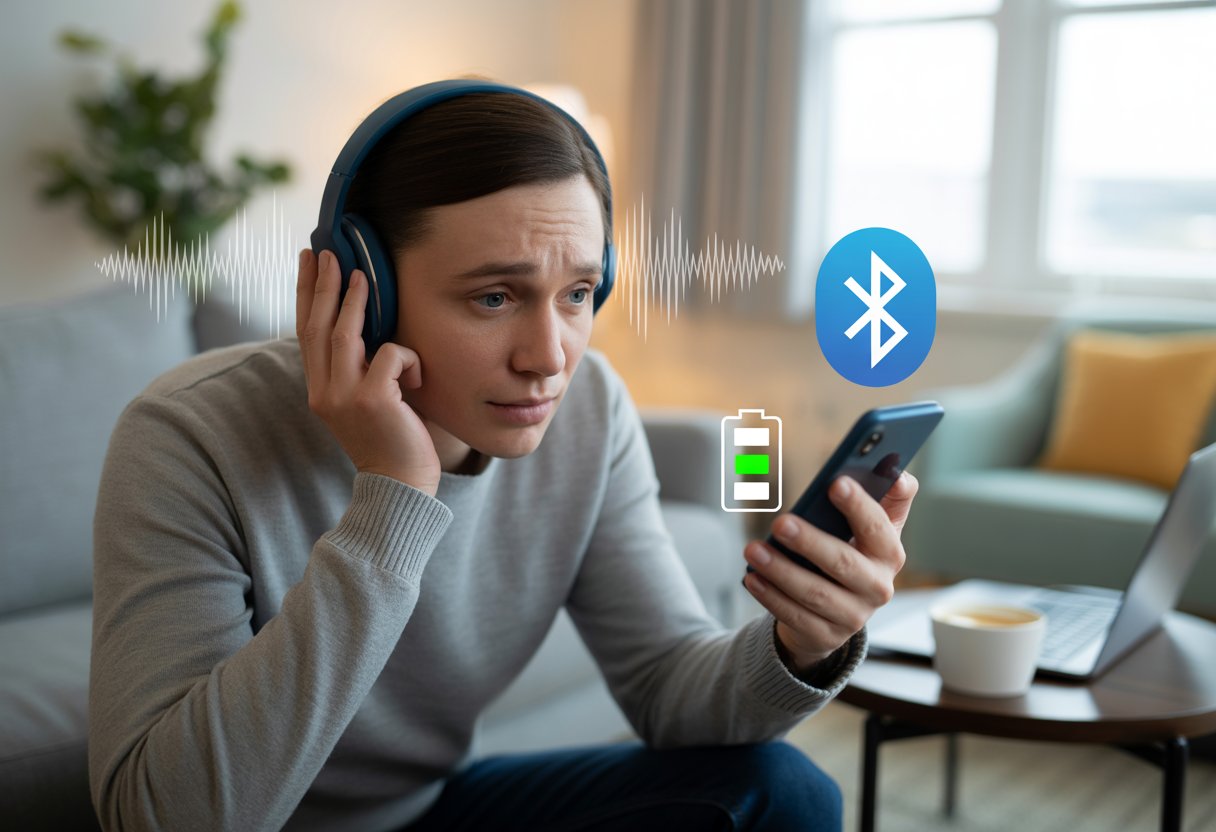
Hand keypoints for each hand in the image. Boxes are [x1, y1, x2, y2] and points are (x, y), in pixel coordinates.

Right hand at [296, 248, 440, 495]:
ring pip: (346, 334)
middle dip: (321, 286)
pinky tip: (417, 381)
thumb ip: (362, 370)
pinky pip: (390, 355)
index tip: (308, 262)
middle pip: (317, 326)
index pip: (307, 333)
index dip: (307, 295)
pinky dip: (408, 358)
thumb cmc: (394, 442)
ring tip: (361, 274)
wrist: (400, 488)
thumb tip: (371, 328)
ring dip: (353, 301)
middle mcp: (324, 392)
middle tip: (326, 252)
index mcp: (321, 392)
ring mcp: (344, 396)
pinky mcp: (372, 400)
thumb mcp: (369, 402)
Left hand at [742, 472, 918, 673]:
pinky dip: (771, 597)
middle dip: (809, 542)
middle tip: (780, 522)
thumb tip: (898, 473)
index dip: (859, 506)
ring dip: (781, 571)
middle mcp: (878, 588)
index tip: (835, 483)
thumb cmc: (852, 554)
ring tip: (753, 550)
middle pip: (842, 563)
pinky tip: (753, 577)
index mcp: (889, 554)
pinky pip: (795, 616)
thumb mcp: (872, 529)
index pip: (877, 527)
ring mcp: (853, 616)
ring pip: (814, 593)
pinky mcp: (826, 636)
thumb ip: (887, 499)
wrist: (839, 612)